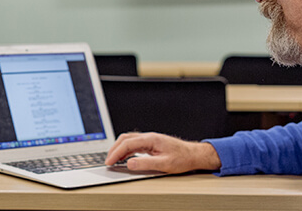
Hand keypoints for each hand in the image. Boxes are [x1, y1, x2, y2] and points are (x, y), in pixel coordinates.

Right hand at [104, 132, 220, 173]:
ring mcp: (150, 139)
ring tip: (114, 160)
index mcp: (151, 139)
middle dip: (114, 149)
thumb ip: (145, 163)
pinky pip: (134, 144)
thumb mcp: (164, 164)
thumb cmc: (182, 158)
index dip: (116, 153)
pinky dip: (126, 150)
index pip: (127, 144)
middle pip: (125, 139)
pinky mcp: (151, 143)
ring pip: (128, 140)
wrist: (193, 155)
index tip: (109, 162)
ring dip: (119, 149)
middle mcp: (149, 137)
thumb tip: (129, 163)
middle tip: (108, 161)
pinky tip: (125, 158)